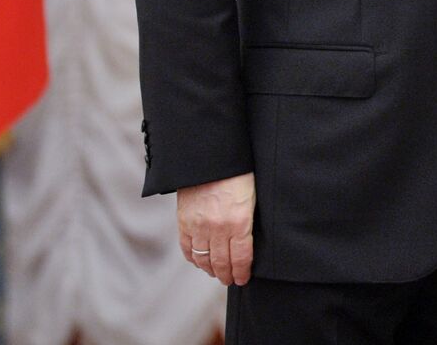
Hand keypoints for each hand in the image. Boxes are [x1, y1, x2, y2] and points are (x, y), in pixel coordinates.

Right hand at [178, 171, 255, 285]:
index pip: (240, 258)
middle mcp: (218, 228)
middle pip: (221, 262)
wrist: (210, 156)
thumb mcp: (252, 196)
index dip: (242, 272)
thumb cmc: (238, 173)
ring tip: (216, 273)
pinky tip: (200, 261)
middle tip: (230, 280)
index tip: (243, 279)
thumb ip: (249, 220)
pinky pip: (187, 248)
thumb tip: (250, 240)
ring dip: (210, 270)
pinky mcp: (184, 222)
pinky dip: (194, 258)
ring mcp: (199, 226)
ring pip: (203, 259)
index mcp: (239, 221)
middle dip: (227, 275)